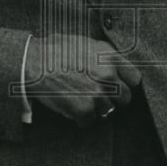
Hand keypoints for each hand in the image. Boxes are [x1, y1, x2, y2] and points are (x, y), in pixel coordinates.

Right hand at [24, 34, 141, 127]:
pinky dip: (80, 119)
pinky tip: (70, 107)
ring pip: (108, 111)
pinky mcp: (85, 109)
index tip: (116, 87)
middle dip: (112, 99)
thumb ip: (103, 55)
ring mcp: (98, 93)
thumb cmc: (53, 50)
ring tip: (79, 100)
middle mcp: (108, 75)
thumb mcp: (84, 43)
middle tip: (96, 96)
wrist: (32, 62)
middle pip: (125, 98)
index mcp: (110, 57)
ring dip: (96, 109)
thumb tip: (113, 66)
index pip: (134, 79)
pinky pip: (90, 122)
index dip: (125, 84)